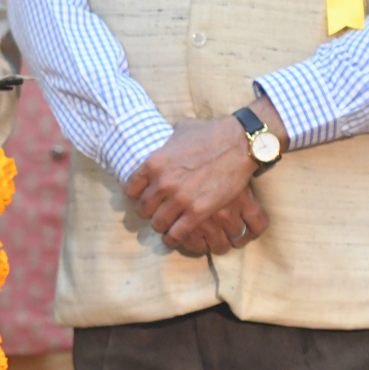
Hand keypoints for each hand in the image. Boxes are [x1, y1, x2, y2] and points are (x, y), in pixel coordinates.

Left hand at [124, 113, 264, 251]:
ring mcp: (180, 199)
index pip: (131, 188)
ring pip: (157, 223)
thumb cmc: (210, 133)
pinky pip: (176, 234)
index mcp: (154, 163)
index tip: (143, 196)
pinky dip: (173, 238)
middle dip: (148, 211)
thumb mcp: (180, 131)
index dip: (136, 194)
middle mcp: (162, 183)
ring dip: (161, 225)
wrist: (238, 144)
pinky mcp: (198, 212)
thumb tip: (165, 145)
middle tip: (156, 211)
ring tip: (166, 225)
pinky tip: (174, 237)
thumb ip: (167, 143)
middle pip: (142, 208)